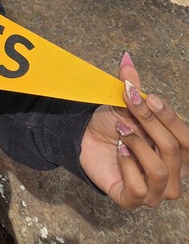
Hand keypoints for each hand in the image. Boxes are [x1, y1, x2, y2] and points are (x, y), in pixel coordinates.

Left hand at [80, 53, 188, 208]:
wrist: (83, 138)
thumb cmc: (112, 123)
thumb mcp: (125, 103)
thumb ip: (131, 86)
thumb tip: (126, 59)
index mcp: (179, 153)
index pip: (188, 140)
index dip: (172, 119)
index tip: (152, 98)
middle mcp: (174, 176)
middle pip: (173, 151)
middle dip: (149, 124)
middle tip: (128, 107)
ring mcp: (155, 193)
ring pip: (159, 171)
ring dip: (138, 145)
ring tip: (122, 130)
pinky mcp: (132, 201)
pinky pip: (138, 188)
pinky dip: (126, 165)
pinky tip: (118, 152)